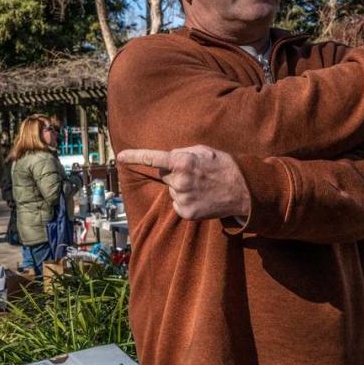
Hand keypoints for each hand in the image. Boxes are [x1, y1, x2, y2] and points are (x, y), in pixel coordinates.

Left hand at [116, 145, 249, 220]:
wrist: (243, 192)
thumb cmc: (224, 167)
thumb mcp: (204, 151)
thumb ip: (182, 152)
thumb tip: (168, 158)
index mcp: (183, 162)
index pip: (154, 159)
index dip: (135, 157)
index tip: (120, 156)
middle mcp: (180, 181)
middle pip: (166, 175)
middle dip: (175, 173)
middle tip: (196, 174)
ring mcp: (182, 199)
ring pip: (172, 191)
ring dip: (182, 188)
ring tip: (202, 187)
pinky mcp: (186, 213)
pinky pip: (177, 204)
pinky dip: (186, 201)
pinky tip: (201, 198)